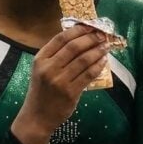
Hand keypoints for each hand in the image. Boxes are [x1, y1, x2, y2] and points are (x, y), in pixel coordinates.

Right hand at [12, 26, 110, 143]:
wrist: (37, 117)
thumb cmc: (41, 91)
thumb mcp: (41, 70)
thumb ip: (55, 55)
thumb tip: (79, 38)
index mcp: (40, 59)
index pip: (60, 38)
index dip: (77, 30)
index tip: (90, 26)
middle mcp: (48, 68)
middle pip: (74, 47)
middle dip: (91, 38)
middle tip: (102, 35)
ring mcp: (60, 81)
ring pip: (84, 60)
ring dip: (97, 51)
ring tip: (106, 46)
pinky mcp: (70, 92)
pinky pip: (89, 75)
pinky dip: (98, 65)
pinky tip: (103, 61)